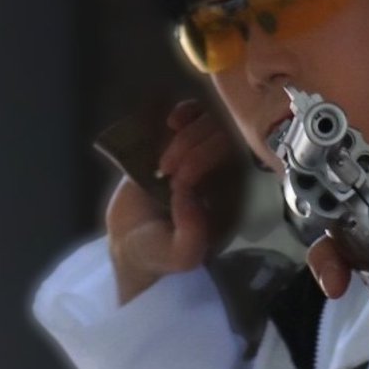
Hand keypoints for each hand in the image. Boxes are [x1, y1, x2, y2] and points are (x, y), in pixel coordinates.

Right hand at [106, 100, 239, 302]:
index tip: (177, 184)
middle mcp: (225, 174)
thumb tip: (190, 197)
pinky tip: (170, 123)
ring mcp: (205, 155)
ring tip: (162, 159)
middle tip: (165, 170)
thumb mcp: (179, 257)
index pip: (236, 160)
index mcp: (233, 198)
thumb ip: (191, 238)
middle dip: (192, 146)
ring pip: (213, 122)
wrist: (131, 243)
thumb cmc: (160, 253)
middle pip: (226, 136)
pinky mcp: (183, 143)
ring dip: (187, 132)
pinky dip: (186, 111)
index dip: (204, 161)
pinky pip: (196, 114)